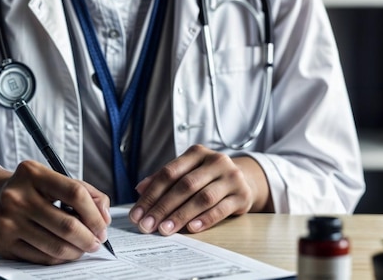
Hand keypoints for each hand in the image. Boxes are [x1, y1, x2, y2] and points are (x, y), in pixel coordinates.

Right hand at [0, 160, 110, 264]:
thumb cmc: (32, 189)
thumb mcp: (54, 179)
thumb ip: (85, 191)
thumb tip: (104, 216)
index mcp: (32, 172)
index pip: (74, 192)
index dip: (94, 213)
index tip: (104, 225)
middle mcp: (16, 195)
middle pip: (66, 224)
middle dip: (89, 238)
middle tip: (98, 242)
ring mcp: (7, 221)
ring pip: (55, 245)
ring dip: (77, 251)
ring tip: (85, 248)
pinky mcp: (3, 244)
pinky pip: (42, 257)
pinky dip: (60, 258)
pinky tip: (67, 252)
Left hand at [128, 145, 270, 235]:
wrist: (245, 179)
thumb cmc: (208, 177)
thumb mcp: (188, 171)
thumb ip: (165, 178)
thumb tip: (140, 189)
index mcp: (197, 153)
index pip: (169, 172)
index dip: (151, 193)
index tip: (138, 213)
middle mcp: (215, 161)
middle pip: (184, 185)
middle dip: (163, 207)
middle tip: (147, 225)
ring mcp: (231, 177)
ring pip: (202, 198)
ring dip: (181, 215)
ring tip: (165, 229)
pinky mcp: (242, 195)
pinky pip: (221, 209)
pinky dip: (204, 219)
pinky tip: (191, 229)